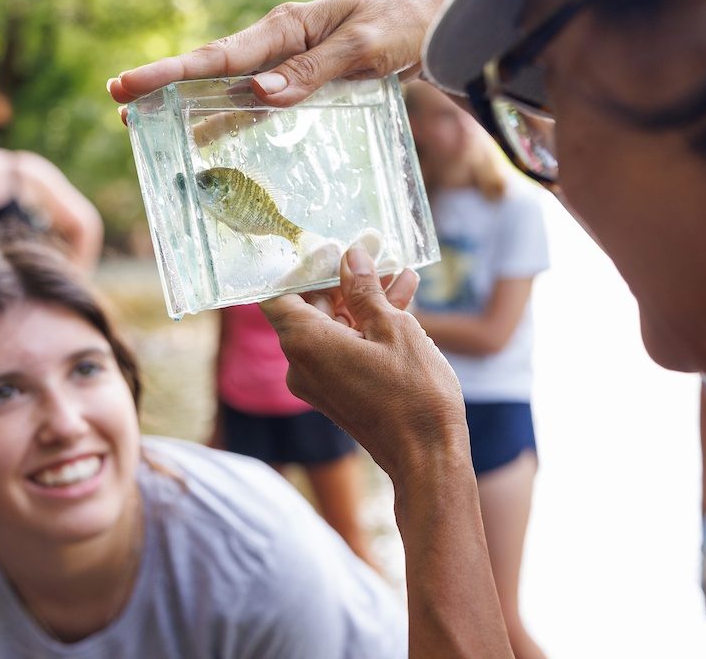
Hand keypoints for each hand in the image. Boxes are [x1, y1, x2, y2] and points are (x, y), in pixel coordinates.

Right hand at [108, 0, 452, 110]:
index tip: (130, 85)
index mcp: (288, 27)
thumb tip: (259, 95)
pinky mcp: (299, 81)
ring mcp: (286, 63)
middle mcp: (279, 43)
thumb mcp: (363, 49)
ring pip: (226, 87)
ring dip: (187, 104)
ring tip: (143, 122)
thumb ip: (313, 72)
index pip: (221, 55)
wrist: (436, 28)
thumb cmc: (403, 28)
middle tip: (119, 103)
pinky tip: (202, 136)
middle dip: (164, 85)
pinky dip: (225, 117)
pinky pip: (254, 102)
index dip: (173, 73)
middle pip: (212, 68)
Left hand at [260, 245, 467, 481]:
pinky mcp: (339, 393)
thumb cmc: (412, 393)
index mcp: (304, 343)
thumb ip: (365, 290)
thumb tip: (351, 257)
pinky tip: (403, 302)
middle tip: (374, 253)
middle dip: (344, 280)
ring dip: (364, 301)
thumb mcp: (393, 328)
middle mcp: (301, 364)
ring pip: (334, 327)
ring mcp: (319, 382)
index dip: (299, 267)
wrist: (428, 457)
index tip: (326, 248)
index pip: (277, 293)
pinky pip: (344, 349)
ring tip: (400, 273)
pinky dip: (367, 328)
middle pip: (310, 308)